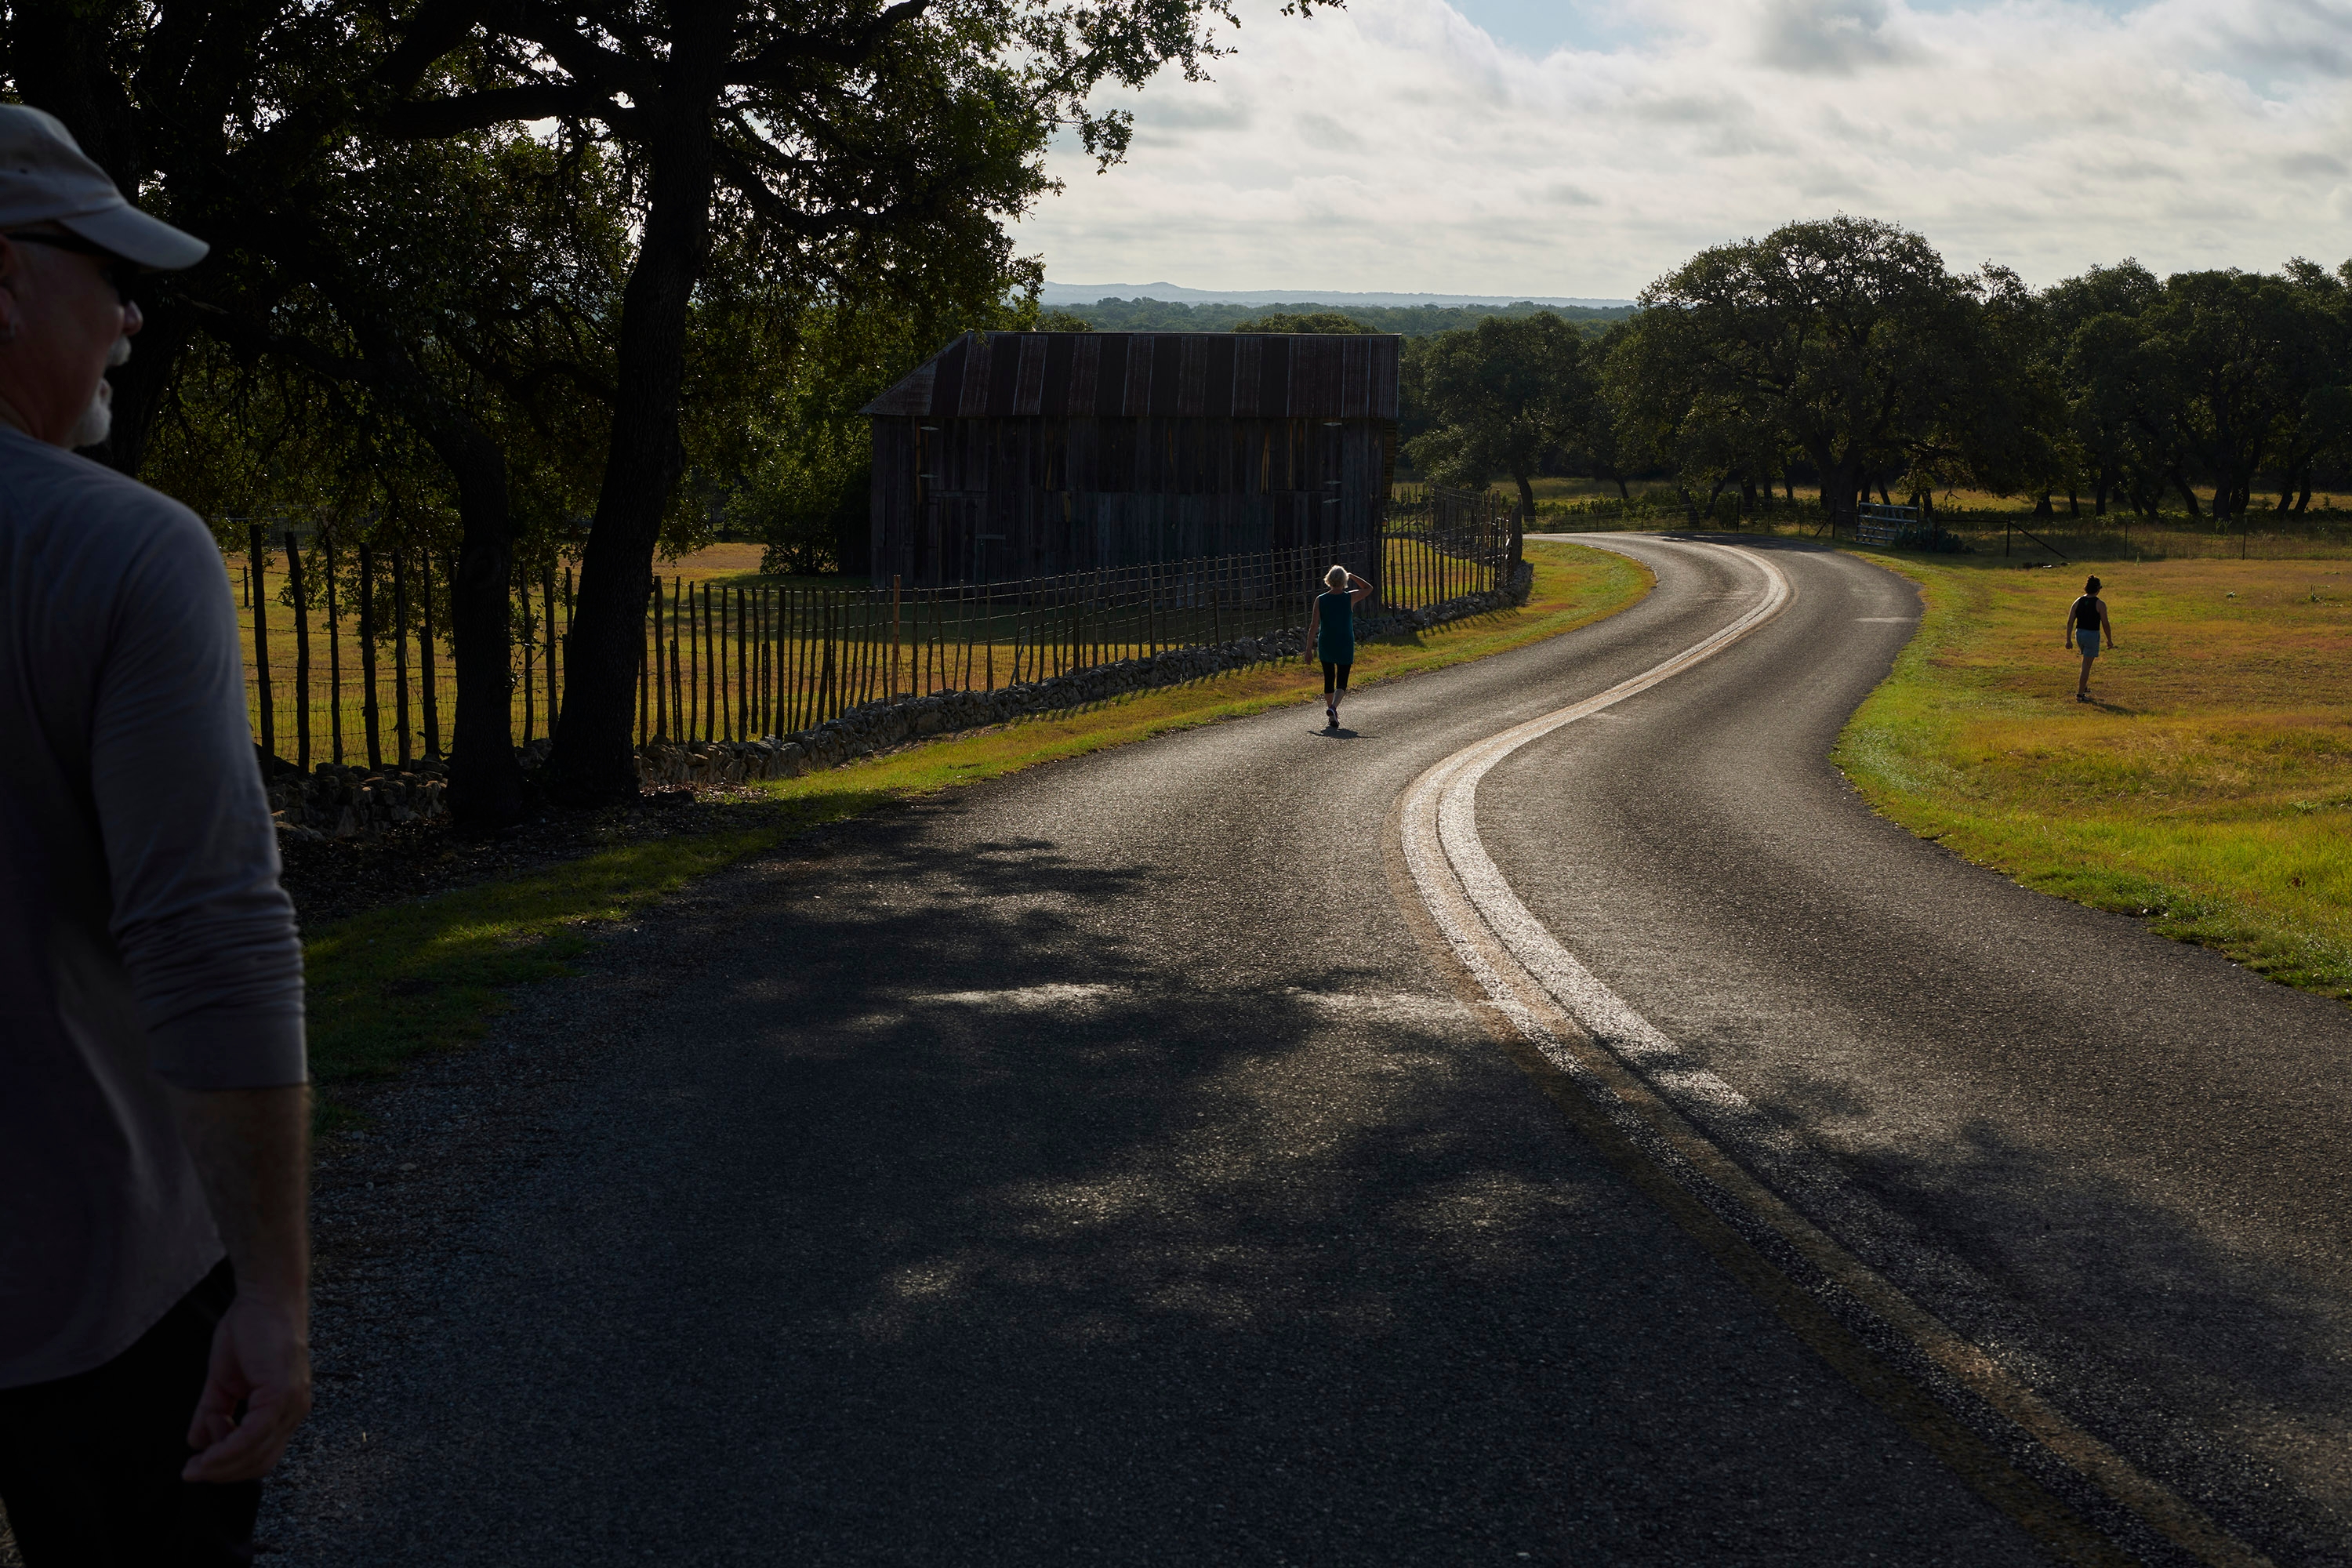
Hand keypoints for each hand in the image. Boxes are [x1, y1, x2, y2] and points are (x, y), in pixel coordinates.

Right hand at [183, 1289, 311, 1481]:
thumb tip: (195, 1442)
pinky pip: (254, 1434)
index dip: (229, 1469)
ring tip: (195, 1464)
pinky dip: (228, 1449)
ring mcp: (292, 1404)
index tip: (197, 1468)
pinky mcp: (282, 1394)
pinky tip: (207, 1452)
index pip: (261, 1456)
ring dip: (221, 1466)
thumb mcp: (223, 1381)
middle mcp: (294, 1411)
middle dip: (223, 1474)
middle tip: (191, 1472)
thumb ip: (212, 1412)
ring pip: (257, 1454)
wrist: (264, 1298)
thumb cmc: (249, 1331)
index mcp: (284, 1410)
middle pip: (260, 1463)